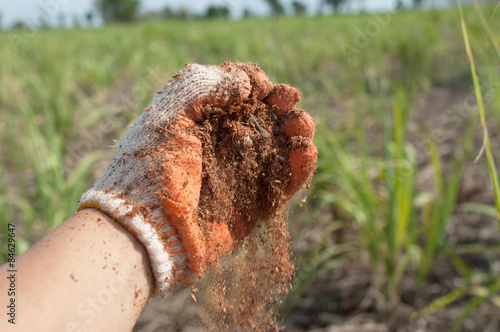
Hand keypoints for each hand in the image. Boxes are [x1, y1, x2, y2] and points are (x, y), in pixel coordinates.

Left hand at [78, 62, 316, 294]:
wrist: (150, 232)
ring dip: (297, 129)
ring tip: (299, 123)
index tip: (261, 86)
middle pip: (263, 116)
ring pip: (280, 146)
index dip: (254, 83)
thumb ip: (204, 87)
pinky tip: (305, 150)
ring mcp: (241, 174)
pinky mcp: (256, 204)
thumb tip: (248, 84)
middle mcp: (223, 145)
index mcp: (200, 122)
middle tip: (288, 100)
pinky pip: (286, 182)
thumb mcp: (168, 117)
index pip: (235, 93)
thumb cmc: (152, 171)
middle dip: (280, 103)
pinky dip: (301, 166)